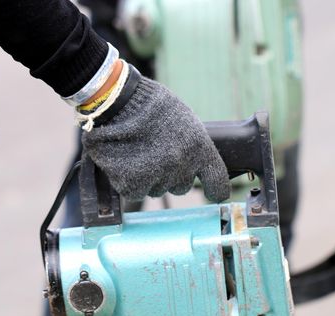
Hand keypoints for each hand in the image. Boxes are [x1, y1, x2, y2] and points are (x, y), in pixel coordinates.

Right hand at [81, 66, 229, 201]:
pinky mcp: (134, 184)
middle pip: (181, 187)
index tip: (214, 194)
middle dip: (172, 176)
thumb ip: (193, 144)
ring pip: (157, 189)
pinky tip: (125, 161)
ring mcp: (158, 177)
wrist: (117, 103)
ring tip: (138, 153)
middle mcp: (182, 166)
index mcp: (200, 148)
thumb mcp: (184, 119)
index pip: (217, 181)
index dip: (216, 190)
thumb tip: (194, 160)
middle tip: (157, 156)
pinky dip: (129, 180)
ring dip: (149, 177)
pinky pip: (135, 192)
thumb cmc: (150, 105)